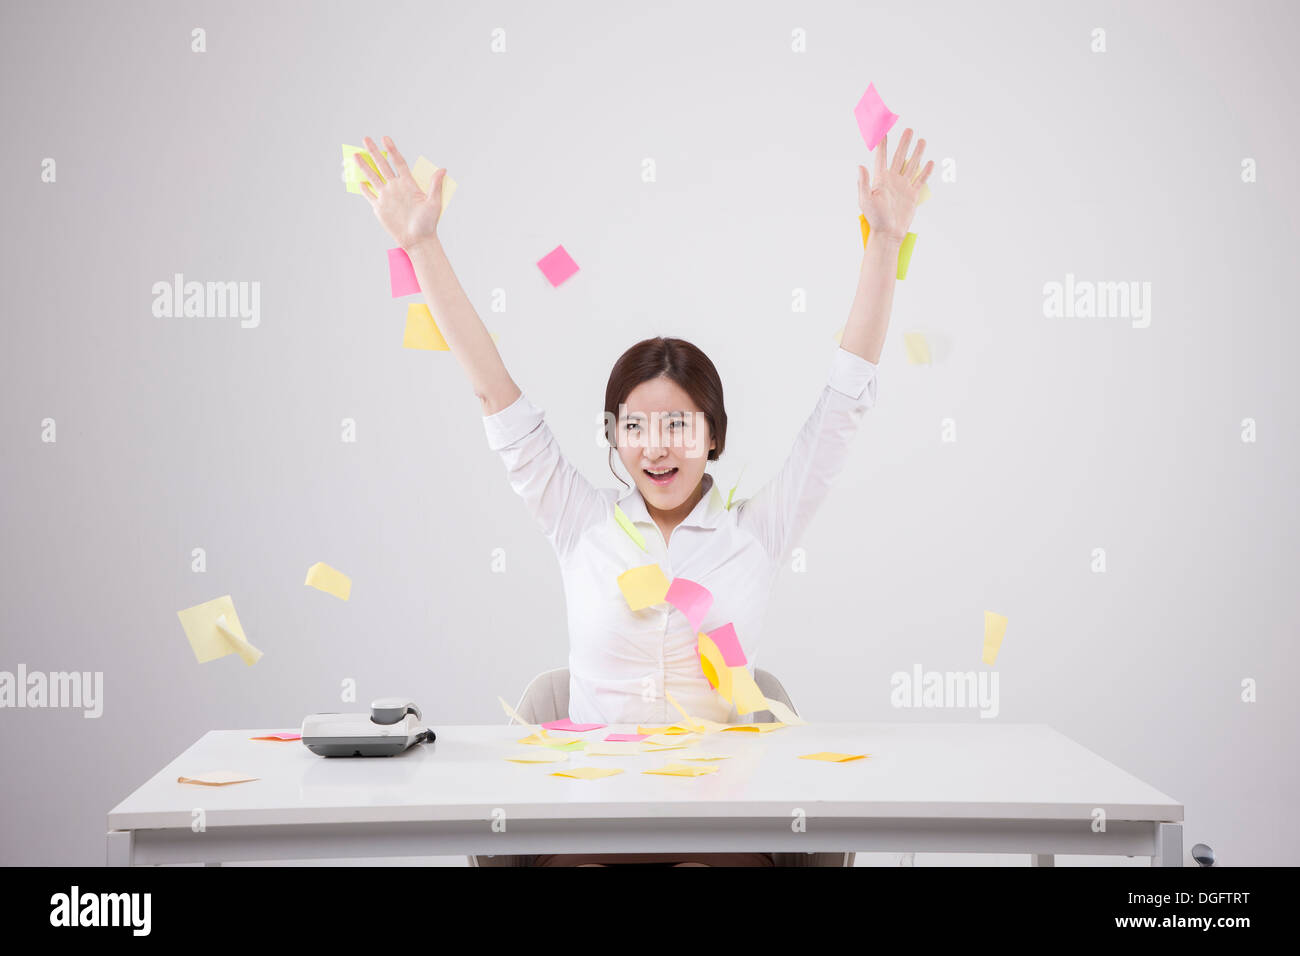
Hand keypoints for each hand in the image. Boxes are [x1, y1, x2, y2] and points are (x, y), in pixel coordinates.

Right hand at [353, 135, 444, 249]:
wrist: (418, 240)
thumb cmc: (429, 223)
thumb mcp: (434, 203)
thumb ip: (436, 186)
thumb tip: (443, 169)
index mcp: (408, 184)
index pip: (398, 162)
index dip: (392, 150)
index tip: (385, 138)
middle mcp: (396, 187)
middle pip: (382, 165)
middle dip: (374, 152)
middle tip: (366, 138)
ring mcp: (386, 197)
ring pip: (373, 177)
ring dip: (364, 166)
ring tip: (356, 154)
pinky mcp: (380, 208)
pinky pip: (369, 195)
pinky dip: (363, 188)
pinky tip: (358, 180)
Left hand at [857, 127, 932, 242]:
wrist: (888, 233)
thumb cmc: (875, 218)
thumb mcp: (865, 200)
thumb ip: (863, 182)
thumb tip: (860, 166)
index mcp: (880, 179)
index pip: (882, 156)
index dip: (883, 143)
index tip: (884, 129)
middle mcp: (892, 180)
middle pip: (899, 157)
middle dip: (904, 143)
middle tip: (909, 130)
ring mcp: (903, 187)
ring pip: (912, 165)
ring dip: (916, 153)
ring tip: (921, 140)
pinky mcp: (912, 195)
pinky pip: (920, 181)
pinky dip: (926, 172)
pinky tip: (930, 162)